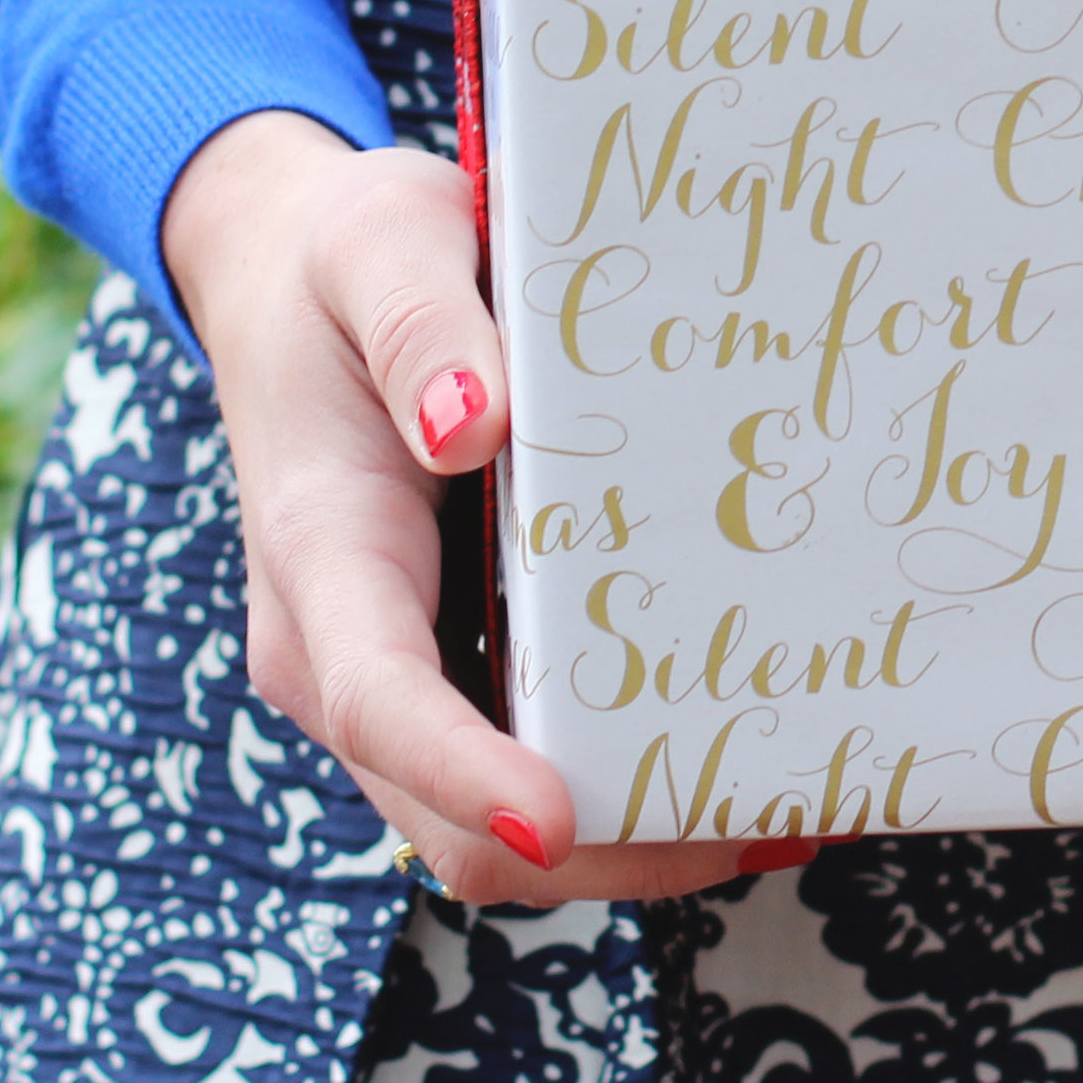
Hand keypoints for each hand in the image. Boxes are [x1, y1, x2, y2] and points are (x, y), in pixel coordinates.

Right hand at [163, 111, 784, 904]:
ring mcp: (394, 670)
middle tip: (764, 811)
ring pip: (501, 823)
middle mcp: (343, 649)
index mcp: (320, 555)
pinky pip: (531, 757)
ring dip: (634, 833)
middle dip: (603, 841)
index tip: (556, 813)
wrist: (291, 274)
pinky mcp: (447, 661)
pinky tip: (745, 742)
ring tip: (791, 794)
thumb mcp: (378, 241)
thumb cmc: (341, 256)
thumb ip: (422, 325)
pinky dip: (628, 781)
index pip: (381, 699)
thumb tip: (472, 427)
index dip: (466, 773)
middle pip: (455, 818)